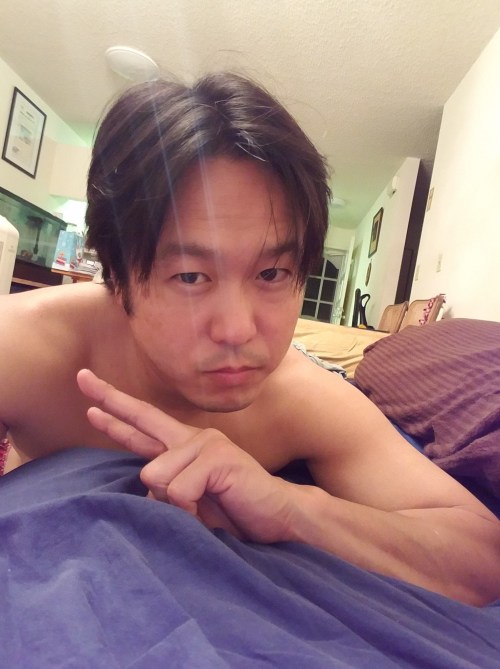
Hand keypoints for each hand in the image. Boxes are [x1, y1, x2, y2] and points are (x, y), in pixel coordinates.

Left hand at [77, 369, 298, 542]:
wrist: (278, 516)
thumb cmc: (234, 509)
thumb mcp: (190, 502)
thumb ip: (166, 490)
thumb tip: (148, 485)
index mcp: (184, 447)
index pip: (143, 425)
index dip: (115, 409)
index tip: (89, 391)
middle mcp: (192, 438)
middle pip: (143, 417)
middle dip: (110, 402)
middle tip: (80, 376)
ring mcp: (206, 443)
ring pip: (154, 476)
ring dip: (173, 505)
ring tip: (201, 509)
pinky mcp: (218, 457)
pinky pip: (178, 490)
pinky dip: (188, 511)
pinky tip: (209, 508)